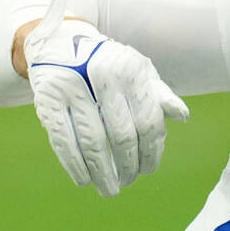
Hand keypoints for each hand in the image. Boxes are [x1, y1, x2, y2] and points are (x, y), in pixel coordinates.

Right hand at [23, 0, 189, 196]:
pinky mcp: (46, 99)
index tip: (148, 170)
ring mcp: (71, 87)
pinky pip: (62, 140)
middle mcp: (102, 76)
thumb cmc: (109, 64)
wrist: (59, 42)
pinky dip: (74, 164)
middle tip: (129, 182)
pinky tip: (83, 179)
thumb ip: (160, 95)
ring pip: (91, 141)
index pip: (148, 121)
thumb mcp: (139, 71)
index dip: (151, 151)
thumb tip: (182, 117)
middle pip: (121, 134)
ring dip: (101, 171)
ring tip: (109, 188)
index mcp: (131, 71)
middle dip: (127, 165)